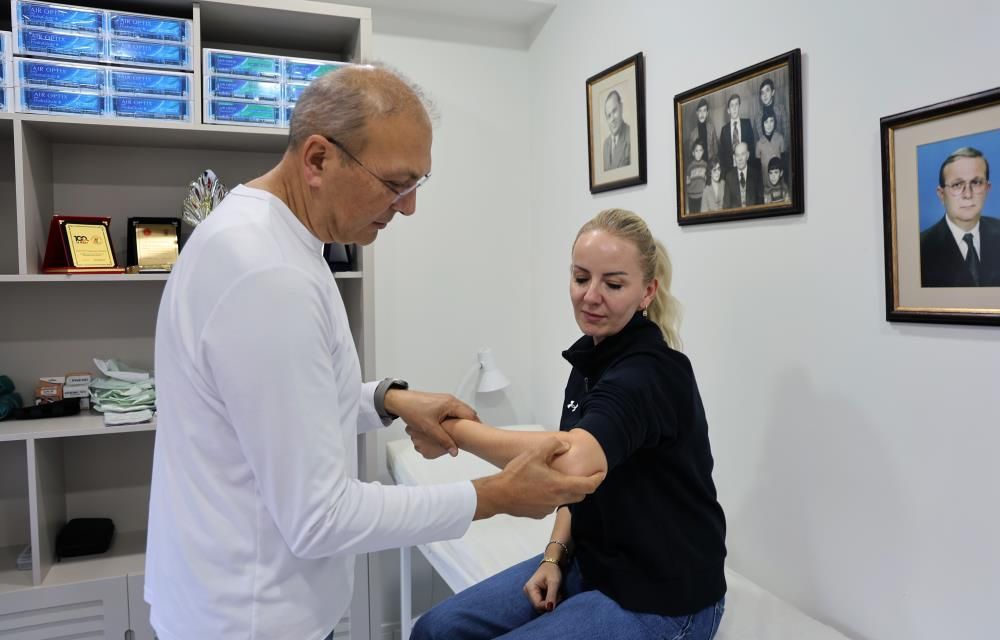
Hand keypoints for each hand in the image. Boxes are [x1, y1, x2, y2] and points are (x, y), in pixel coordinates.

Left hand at [390, 390, 476, 457]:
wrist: (400, 400)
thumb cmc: (414, 411)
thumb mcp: (430, 428)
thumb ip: (444, 440)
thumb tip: (455, 452)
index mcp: (451, 404)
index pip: (471, 415)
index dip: (476, 427)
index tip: (479, 438)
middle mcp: (451, 400)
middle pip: (467, 413)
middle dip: (470, 426)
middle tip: (472, 439)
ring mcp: (445, 400)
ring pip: (460, 412)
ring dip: (462, 423)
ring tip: (463, 436)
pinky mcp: (440, 402)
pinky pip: (453, 411)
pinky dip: (455, 420)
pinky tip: (451, 429)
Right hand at [473, 437, 604, 519]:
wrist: (498, 495)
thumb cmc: (517, 473)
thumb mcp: (534, 453)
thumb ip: (553, 446)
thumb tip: (566, 446)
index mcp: (560, 485)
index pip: (588, 486)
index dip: (597, 479)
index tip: (601, 474)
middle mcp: (558, 500)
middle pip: (579, 495)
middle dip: (583, 485)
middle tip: (580, 475)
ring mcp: (548, 509)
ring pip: (564, 500)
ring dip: (564, 491)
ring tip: (554, 480)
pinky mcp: (538, 514)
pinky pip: (550, 505)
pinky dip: (550, 497)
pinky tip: (539, 489)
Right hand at [524, 561, 561, 611]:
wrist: (552, 564)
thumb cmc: (552, 571)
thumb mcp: (554, 582)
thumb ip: (551, 595)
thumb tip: (549, 609)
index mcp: (530, 588)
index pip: (537, 604)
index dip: (548, 606)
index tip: (558, 601)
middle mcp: (528, 592)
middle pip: (539, 607)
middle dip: (550, 603)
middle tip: (558, 595)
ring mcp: (531, 594)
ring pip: (542, 606)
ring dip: (551, 602)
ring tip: (557, 593)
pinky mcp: (535, 595)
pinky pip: (543, 603)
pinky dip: (550, 600)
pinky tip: (554, 594)